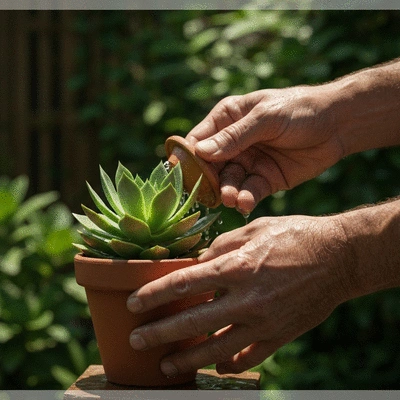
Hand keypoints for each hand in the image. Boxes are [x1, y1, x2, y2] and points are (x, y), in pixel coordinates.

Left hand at [126, 215, 350, 375]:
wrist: (338, 257)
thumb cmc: (294, 235)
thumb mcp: (253, 229)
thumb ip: (221, 246)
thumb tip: (198, 261)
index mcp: (237, 267)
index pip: (183, 284)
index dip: (154, 294)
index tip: (134, 303)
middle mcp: (246, 299)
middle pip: (192, 322)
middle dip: (160, 334)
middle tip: (137, 341)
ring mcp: (264, 322)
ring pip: (217, 349)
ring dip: (188, 360)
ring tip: (166, 367)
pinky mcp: (280, 335)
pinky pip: (249, 358)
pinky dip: (229, 365)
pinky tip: (215, 367)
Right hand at [186, 86, 343, 213]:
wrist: (337, 125)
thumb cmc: (299, 110)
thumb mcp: (266, 118)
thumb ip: (234, 136)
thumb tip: (200, 152)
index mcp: (227, 119)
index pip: (198, 140)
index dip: (189, 157)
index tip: (183, 175)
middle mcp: (233, 143)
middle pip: (210, 166)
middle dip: (208, 181)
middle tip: (209, 193)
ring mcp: (248, 163)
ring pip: (229, 182)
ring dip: (227, 191)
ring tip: (231, 198)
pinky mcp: (264, 180)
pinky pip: (249, 192)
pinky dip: (245, 199)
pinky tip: (245, 203)